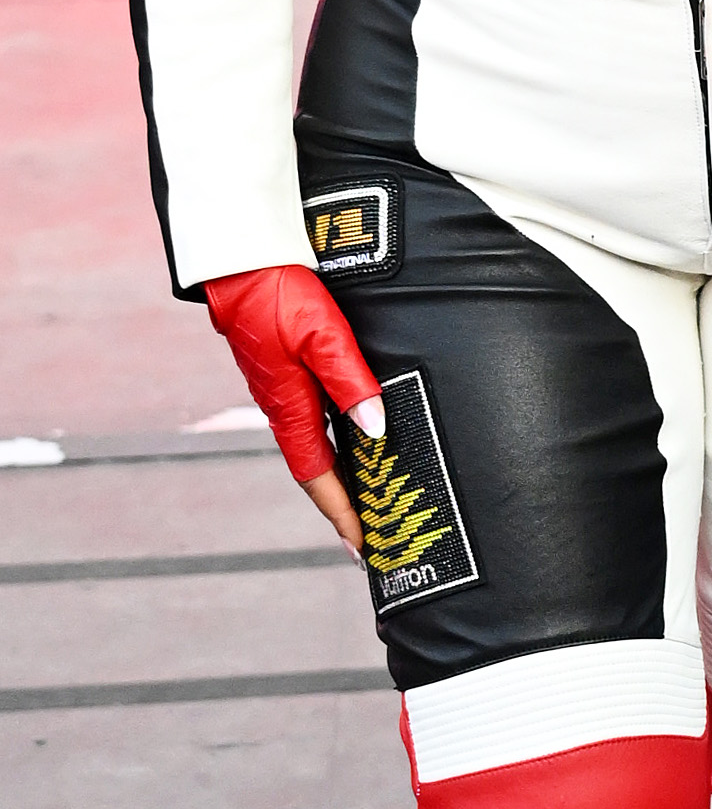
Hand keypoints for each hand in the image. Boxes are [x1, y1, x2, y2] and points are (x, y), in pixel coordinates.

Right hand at [203, 265, 384, 551]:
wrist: (239, 261)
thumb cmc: (277, 294)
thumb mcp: (322, 337)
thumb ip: (352, 382)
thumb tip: (376, 431)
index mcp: (291, 408)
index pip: (318, 478)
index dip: (341, 513)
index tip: (362, 547)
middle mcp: (284, 407)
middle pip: (316, 471)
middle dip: (341, 506)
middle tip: (369, 537)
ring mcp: (282, 390)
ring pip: (314, 446)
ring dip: (339, 477)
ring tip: (366, 500)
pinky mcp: (284, 371)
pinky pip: (312, 421)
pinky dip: (333, 443)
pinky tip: (351, 441)